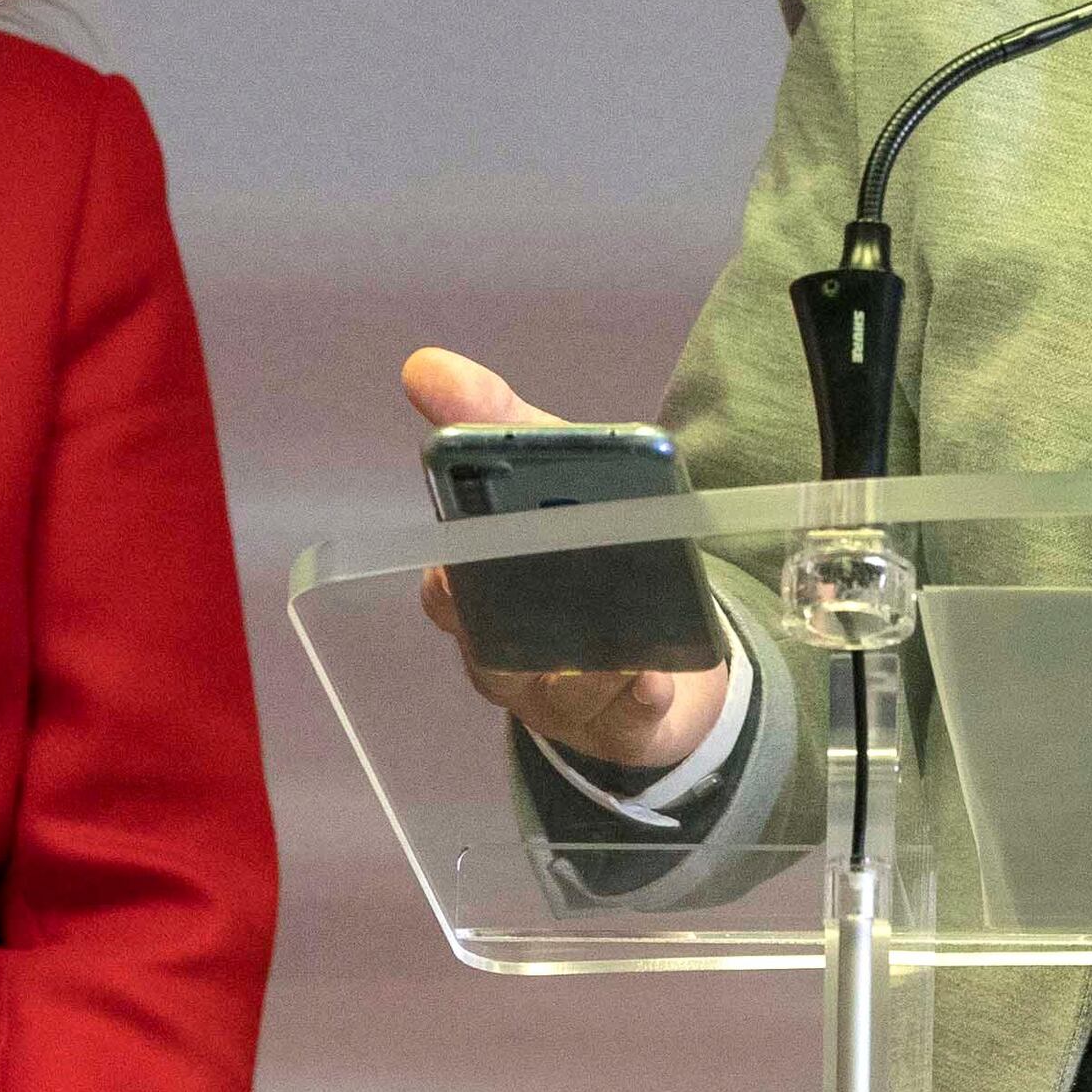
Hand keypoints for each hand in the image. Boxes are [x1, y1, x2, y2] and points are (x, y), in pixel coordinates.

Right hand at [402, 347, 731, 771]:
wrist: (666, 640)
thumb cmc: (588, 549)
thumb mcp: (551, 473)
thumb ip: (495, 420)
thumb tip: (424, 365)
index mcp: (481, 597)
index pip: (446, 593)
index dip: (452, 578)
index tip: (462, 557)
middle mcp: (506, 657)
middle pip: (495, 649)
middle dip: (516, 621)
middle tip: (542, 581)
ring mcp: (560, 700)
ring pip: (559, 690)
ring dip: (585, 663)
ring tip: (613, 639)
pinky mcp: (623, 725)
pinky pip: (624, 720)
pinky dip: (638, 698)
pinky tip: (655, 676)